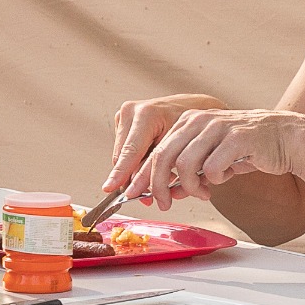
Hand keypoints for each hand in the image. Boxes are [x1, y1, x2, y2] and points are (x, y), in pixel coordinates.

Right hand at [101, 93, 222, 204]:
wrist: (194, 107)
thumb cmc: (192, 125)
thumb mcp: (179, 147)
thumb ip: (160, 166)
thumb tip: (144, 190)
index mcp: (146, 114)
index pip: (130, 151)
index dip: (121, 173)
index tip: (109, 188)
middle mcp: (131, 111)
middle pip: (122, 156)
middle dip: (133, 179)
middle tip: (148, 197)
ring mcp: (125, 115)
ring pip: (122, 155)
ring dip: (135, 171)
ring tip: (156, 179)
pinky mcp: (124, 121)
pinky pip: (125, 150)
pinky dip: (136, 161)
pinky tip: (151, 164)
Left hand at [127, 106, 297, 210]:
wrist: (285, 138)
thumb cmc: (246, 150)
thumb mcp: (210, 158)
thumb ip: (187, 171)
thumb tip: (164, 192)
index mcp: (188, 121)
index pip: (157, 149)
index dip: (144, 175)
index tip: (135, 194)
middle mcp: (199, 120)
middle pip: (164, 156)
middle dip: (158, 185)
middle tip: (163, 203)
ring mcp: (217, 126)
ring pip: (185, 164)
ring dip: (190, 186)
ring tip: (204, 191)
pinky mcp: (236, 137)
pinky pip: (212, 168)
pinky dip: (215, 179)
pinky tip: (226, 176)